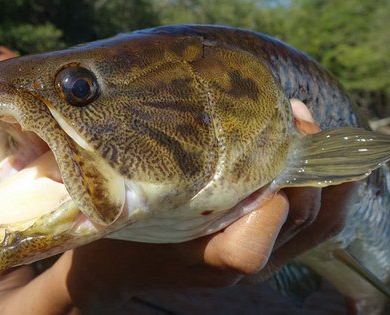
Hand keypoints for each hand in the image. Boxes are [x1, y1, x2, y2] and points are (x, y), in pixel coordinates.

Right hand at [0, 100, 356, 313]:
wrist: (107, 274)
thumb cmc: (102, 241)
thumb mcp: (96, 209)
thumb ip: (96, 179)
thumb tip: (66, 125)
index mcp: (194, 259)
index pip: (249, 250)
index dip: (269, 206)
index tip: (268, 144)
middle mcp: (231, 263)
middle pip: (298, 230)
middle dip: (309, 169)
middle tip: (295, 114)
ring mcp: (248, 255)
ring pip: (312, 229)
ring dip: (323, 177)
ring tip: (308, 124)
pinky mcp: (253, 241)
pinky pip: (304, 225)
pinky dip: (315, 189)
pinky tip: (302, 150)